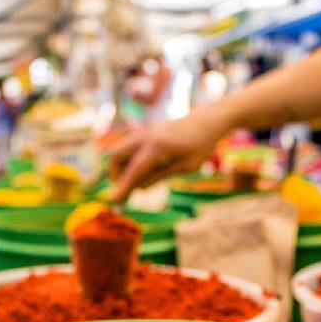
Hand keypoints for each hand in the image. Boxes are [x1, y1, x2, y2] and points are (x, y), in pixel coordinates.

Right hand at [109, 106, 231, 201]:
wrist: (207, 120)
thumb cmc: (201, 146)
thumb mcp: (186, 166)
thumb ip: (160, 175)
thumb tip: (138, 188)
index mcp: (159, 146)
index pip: (134, 169)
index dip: (123, 186)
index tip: (113, 200)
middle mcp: (147, 135)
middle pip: (116, 154)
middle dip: (115, 173)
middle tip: (126, 188)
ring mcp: (145, 130)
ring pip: (119, 148)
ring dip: (121, 166)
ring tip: (137, 180)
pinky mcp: (145, 130)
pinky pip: (129, 146)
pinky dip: (129, 159)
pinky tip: (143, 169)